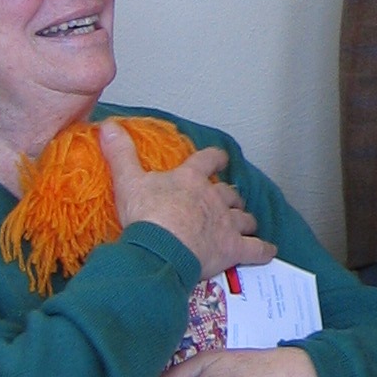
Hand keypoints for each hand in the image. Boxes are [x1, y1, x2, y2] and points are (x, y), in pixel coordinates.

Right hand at [101, 126, 274, 278]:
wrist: (160, 249)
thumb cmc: (146, 215)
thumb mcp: (128, 181)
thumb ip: (121, 153)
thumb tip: (108, 127)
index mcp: (191, 180)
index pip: (208, 160)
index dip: (215, 158)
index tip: (220, 157)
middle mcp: (214, 198)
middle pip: (229, 193)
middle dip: (230, 196)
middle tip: (228, 200)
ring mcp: (226, 224)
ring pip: (244, 218)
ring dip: (246, 219)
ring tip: (246, 223)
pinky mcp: (233, 248)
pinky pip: (256, 248)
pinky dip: (263, 249)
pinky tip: (268, 250)